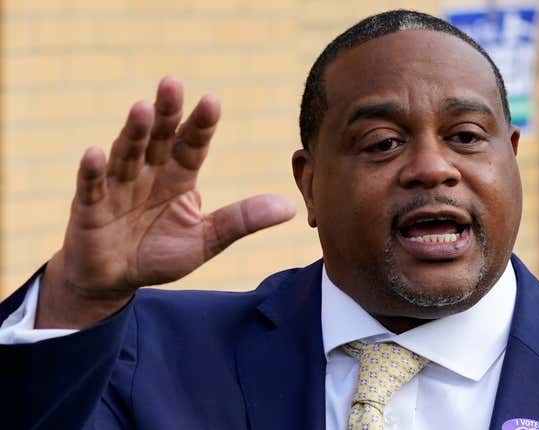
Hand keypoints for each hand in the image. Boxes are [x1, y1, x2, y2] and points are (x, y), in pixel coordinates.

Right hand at [36, 77, 295, 328]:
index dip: (201, 124)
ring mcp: (118, 187)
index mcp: (178, 178)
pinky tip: (94, 152)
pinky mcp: (89, 207)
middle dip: (166, 112)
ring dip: (134, 132)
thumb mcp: (207, 239)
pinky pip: (91, 187)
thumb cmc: (160, 254)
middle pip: (158, 137)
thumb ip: (241, 220)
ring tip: (143, 108)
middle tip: (173, 82)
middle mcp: (149, 174)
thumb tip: (290, 206)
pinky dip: (92, 170)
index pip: (192, 145)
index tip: (212, 101)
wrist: (115, 280)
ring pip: (127, 153)